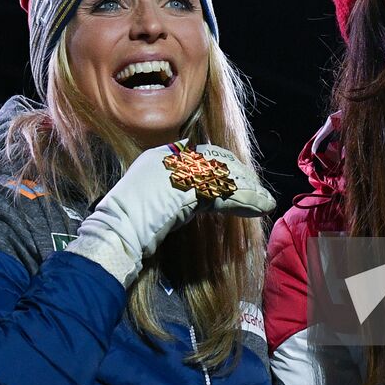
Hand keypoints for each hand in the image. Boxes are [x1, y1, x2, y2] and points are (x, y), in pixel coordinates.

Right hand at [67, 141, 274, 286]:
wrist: (118, 230)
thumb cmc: (127, 223)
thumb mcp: (151, 200)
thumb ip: (171, 192)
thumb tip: (194, 198)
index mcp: (160, 156)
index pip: (203, 154)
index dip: (225, 167)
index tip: (239, 179)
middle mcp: (172, 157)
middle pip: (218, 161)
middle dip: (241, 176)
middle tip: (258, 191)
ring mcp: (181, 170)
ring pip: (226, 176)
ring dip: (250, 190)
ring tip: (266, 202)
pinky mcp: (192, 187)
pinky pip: (228, 192)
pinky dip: (247, 200)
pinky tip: (261, 207)